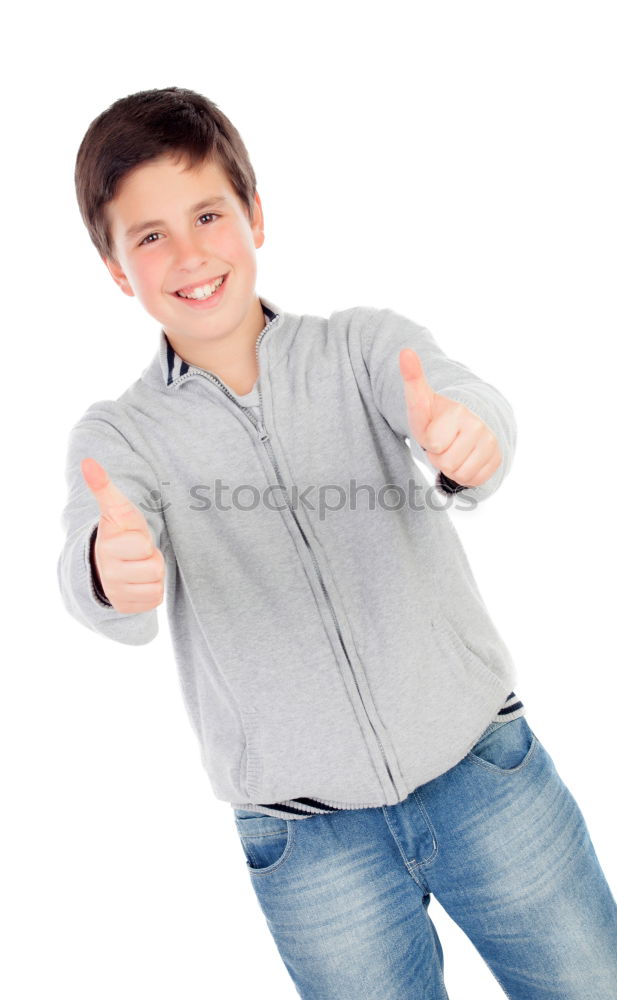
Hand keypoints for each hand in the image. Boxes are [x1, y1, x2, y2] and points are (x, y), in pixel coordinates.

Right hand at [81, 456, 164, 612]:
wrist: (106, 565)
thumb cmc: (119, 533)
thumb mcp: (115, 510)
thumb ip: (103, 486)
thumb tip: (88, 461)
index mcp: (107, 547)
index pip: (143, 545)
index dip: (142, 541)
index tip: (130, 539)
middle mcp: (108, 574)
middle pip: (154, 567)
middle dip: (150, 558)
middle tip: (137, 554)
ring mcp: (116, 594)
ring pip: (155, 585)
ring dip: (152, 575)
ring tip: (138, 567)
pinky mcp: (126, 607)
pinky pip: (154, 599)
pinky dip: (151, 591)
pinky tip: (139, 582)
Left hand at [399, 348, 501, 486]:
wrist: (468, 420)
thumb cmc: (437, 415)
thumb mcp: (421, 400)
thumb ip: (412, 378)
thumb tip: (405, 351)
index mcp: (458, 411)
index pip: (433, 445)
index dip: (429, 441)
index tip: (435, 429)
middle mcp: (479, 426)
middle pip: (445, 462)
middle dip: (439, 455)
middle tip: (444, 441)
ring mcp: (492, 443)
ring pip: (459, 473)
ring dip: (451, 466)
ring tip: (453, 449)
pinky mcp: (498, 458)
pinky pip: (473, 479)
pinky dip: (466, 474)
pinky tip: (465, 458)